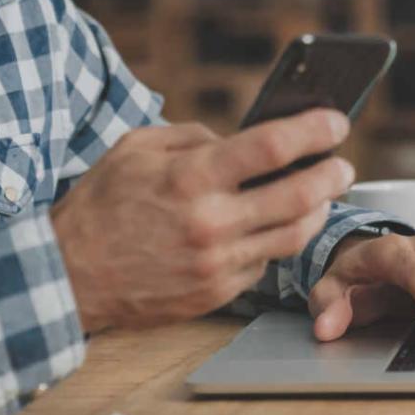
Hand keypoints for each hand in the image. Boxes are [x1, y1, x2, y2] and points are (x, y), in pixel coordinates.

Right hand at [51, 109, 354, 333]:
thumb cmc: (100, 205)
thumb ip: (192, 135)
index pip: (272, 147)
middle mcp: (210, 223)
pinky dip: (275, 240)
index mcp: (190, 178)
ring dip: (317, 211)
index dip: (313, 130)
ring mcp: (217, 263)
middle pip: (300, 197)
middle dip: (333, 175)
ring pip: (294, 236)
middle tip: (344, 164)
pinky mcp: (217, 293)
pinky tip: (271, 225)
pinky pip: (265, 263)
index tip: (336, 121)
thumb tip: (236, 139)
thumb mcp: (136, 147)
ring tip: (321, 194)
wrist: (70, 274)